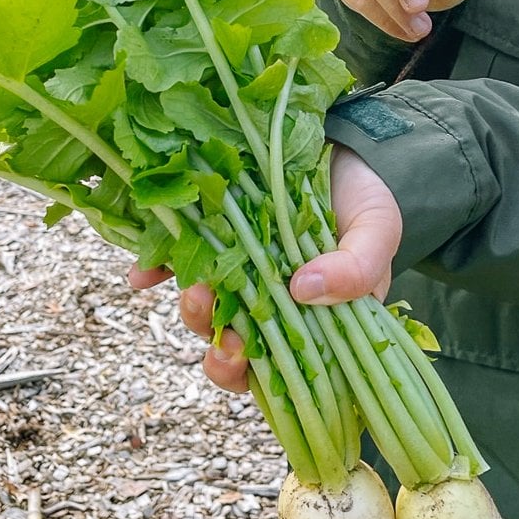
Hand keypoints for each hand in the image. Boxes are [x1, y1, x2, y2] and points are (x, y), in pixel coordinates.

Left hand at [127, 147, 402, 392]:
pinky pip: (173, 262)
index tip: (236, 359)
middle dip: (216, 344)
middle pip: (234, 345)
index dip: (249, 374)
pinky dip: (154, 271)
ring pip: (206, 309)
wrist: (338, 144)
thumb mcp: (377, 229)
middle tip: (215, 320)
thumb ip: (358, 268)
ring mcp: (235, 272)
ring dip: (193, 308)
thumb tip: (305, 292)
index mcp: (312, 320)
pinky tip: (142, 276)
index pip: (277, 369)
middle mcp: (268, 304)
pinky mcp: (207, 239)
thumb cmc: (362, 197)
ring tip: (195, 289)